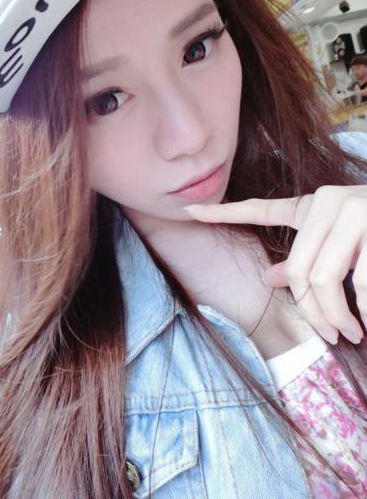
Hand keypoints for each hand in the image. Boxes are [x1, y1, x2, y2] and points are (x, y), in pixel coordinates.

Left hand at [184, 185, 366, 344]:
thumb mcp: (338, 245)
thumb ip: (305, 259)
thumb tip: (270, 279)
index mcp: (313, 206)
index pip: (259, 208)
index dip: (221, 212)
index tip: (188, 212)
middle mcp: (328, 202)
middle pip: (298, 270)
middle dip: (313, 311)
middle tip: (331, 334)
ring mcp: (355, 211)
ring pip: (324, 280)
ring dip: (338, 316)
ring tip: (351, 333)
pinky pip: (361, 283)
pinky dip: (364, 310)